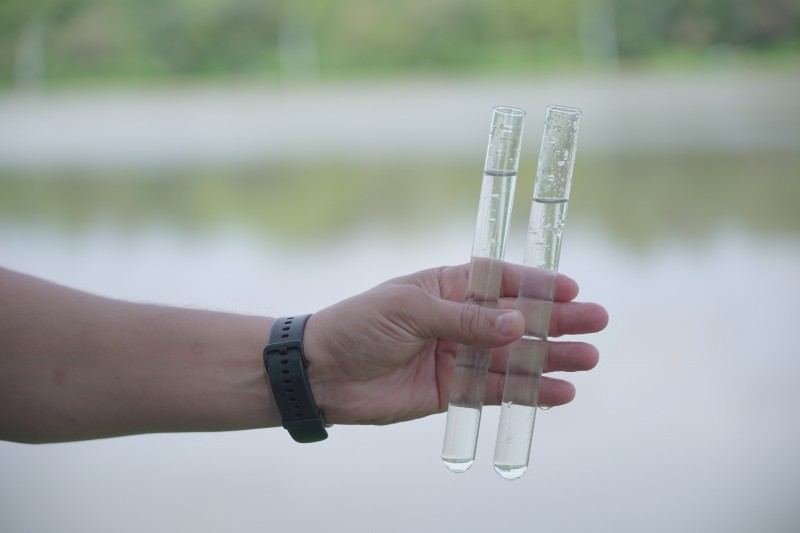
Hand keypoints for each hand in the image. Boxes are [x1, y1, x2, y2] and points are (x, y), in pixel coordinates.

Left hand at [305, 263, 607, 425]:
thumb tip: (518, 323)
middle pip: (517, 319)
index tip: (571, 289)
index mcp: (448, 287)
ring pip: (515, 357)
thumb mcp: (410, 309)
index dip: (536, 284)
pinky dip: (529, 393)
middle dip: (557, 321)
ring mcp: (460, 356)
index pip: (501, 281)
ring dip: (552, 359)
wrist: (323, 373)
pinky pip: (499, 391)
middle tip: (597, 322)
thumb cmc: (359, 325)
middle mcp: (459, 320)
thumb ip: (464, 320)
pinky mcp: (456, 391)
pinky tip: (559, 392)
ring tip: (589, 359)